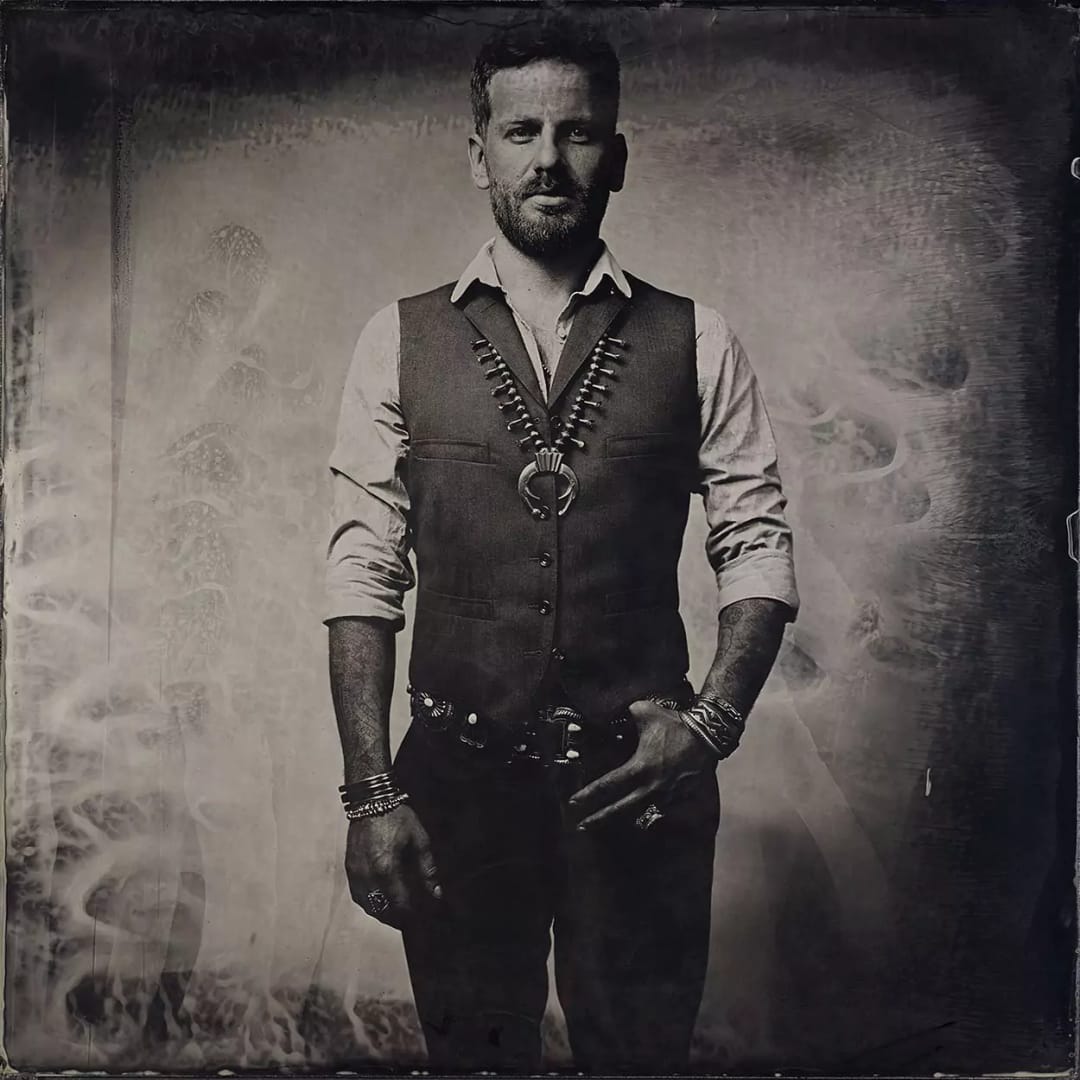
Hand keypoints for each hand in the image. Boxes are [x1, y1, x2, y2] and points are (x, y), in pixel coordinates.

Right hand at [345, 804, 441, 929]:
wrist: (371, 801)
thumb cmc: (397, 817)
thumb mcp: (419, 840)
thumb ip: (427, 869)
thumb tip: (436, 892)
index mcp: (386, 868)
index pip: (399, 904)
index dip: (411, 915)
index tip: (422, 918)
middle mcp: (367, 874)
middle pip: (382, 910)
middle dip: (398, 918)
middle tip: (411, 919)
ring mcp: (355, 873)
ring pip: (368, 906)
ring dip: (382, 912)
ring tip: (397, 913)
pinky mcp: (349, 868)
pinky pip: (358, 895)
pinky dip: (369, 903)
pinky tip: (381, 900)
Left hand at [568, 700, 717, 829]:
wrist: (707, 735)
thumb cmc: (675, 724)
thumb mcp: (643, 711)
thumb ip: (625, 715)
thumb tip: (614, 715)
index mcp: (639, 767)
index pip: (608, 785)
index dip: (588, 795)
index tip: (573, 803)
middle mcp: (651, 786)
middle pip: (619, 809)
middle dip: (599, 818)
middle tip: (581, 826)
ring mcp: (666, 794)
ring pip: (639, 813)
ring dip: (621, 820)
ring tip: (605, 824)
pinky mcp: (678, 796)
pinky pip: (658, 809)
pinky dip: (645, 814)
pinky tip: (637, 817)